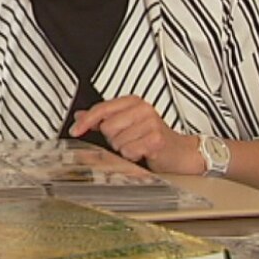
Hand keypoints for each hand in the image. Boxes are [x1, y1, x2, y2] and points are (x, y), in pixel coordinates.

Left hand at [68, 95, 202, 174]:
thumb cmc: (154, 138)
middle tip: (129, 140)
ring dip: (124, 148)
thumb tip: (80, 115)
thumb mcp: (128, 123)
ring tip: (138, 146)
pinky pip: (129, 151)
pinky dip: (134, 156)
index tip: (76, 130)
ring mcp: (150, 123)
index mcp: (133, 102)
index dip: (86, 121)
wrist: (182, 152)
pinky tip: (143, 153)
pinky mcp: (156, 138)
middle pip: (107, 127)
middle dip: (113, 139)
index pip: (101, 109)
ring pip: (117, 141)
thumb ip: (103, 118)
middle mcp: (142, 109)